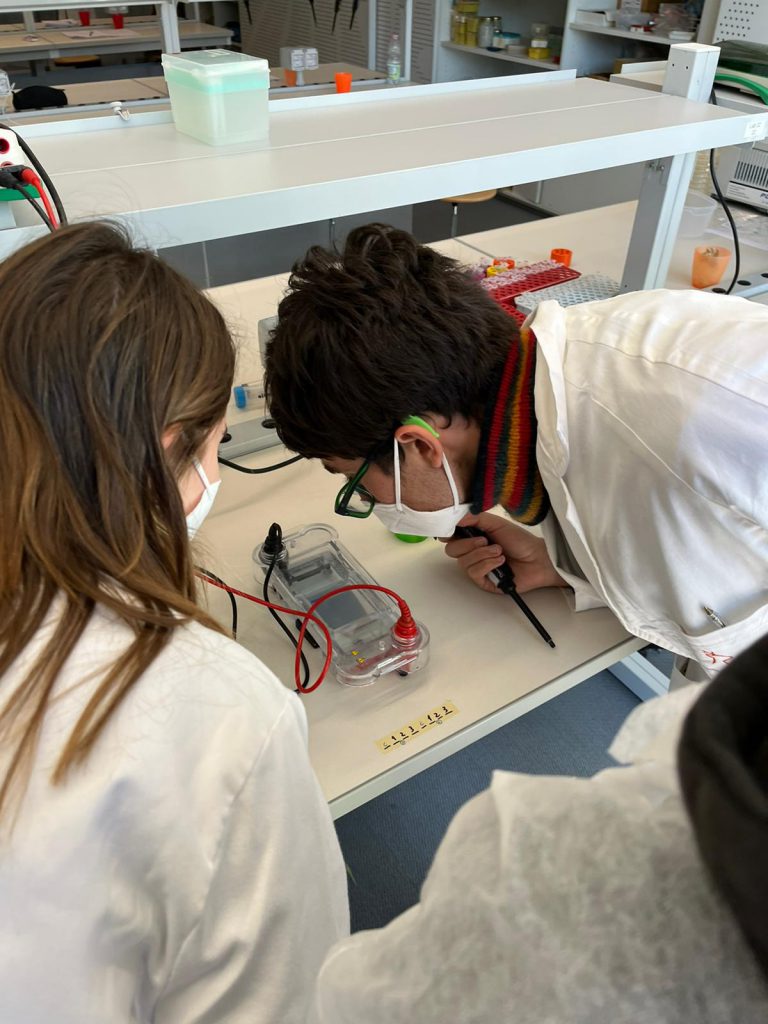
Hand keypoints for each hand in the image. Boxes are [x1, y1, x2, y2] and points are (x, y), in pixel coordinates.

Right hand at [441, 512, 566, 595]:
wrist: (537, 559)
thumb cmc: (520, 541)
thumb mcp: (496, 523)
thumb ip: (475, 517)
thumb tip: (456, 516)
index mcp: (473, 537)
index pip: (451, 536)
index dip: (449, 533)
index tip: (454, 530)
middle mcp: (473, 552)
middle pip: (452, 550)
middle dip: (468, 544)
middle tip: (485, 540)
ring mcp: (477, 567)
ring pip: (463, 562)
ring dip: (482, 554)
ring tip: (500, 551)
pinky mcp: (483, 581)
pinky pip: (474, 573)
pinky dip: (487, 564)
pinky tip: (500, 561)